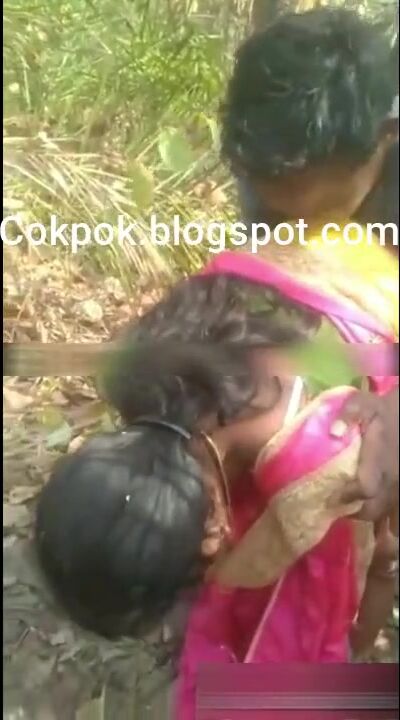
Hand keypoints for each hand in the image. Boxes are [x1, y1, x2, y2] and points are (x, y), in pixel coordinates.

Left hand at [331, 388, 397, 521]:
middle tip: (337, 507)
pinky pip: (396, 512)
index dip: (346, 496)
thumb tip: (334, 431)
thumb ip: (349, 413)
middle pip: (373, 509)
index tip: (329, 497)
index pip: (364, 488)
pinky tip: (380, 527)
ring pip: (386, 514)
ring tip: (352, 512)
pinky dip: (388, 521)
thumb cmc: (382, 410)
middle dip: (353, 512)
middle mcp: (392, 477)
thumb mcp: (364, 404)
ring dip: (369, 517)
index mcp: (380, 459)